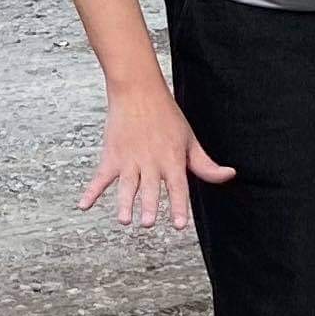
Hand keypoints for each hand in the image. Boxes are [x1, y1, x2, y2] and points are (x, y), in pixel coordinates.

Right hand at [77, 76, 232, 229]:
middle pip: (150, 188)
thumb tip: (230, 175)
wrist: (138, 90)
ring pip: (126, 185)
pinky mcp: (112, 155)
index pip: (178, 187)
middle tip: (147, 222)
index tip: (178, 225)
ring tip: (124, 220)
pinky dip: (91, 191)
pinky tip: (84, 206)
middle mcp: (151, 161)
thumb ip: (206, 164)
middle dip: (148, 205)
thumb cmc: (167, 116)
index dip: (179, 207)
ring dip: (124, 202)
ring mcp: (129, 159)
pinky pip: (100, 177)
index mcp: (172, 159)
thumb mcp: (190, 139)